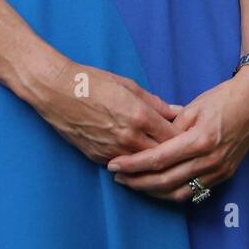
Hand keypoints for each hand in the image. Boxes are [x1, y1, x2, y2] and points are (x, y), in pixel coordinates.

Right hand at [30, 58, 182, 165]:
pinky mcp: (98, 157)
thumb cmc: (91, 82)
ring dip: (155, 165)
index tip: (193, 138)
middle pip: (163, 156)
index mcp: (140, 116)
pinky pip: (124, 167)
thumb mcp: (128, 85)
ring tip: (167, 164)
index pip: (174, 137)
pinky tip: (141, 163)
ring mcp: (113, 150)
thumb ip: (155, 103)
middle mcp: (129, 137)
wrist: (56, 91)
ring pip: (144, 167)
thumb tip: (176, 113)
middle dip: (175, 156)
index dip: (186, 139)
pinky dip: (134, 166)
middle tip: (185, 155)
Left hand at [106, 69, 248, 202]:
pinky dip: (173, 192)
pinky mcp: (224, 174)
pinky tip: (158, 188)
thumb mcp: (192, 107)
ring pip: (178, 192)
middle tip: (118, 177)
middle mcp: (209, 160)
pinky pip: (194, 192)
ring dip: (153, 191)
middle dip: (137, 181)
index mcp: (199, 140)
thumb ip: (169, 127)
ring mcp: (218, 170)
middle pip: (165, 180)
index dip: (133, 164)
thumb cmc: (222, 98)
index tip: (114, 165)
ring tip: (134, 184)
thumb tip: (146, 140)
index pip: (158, 159)